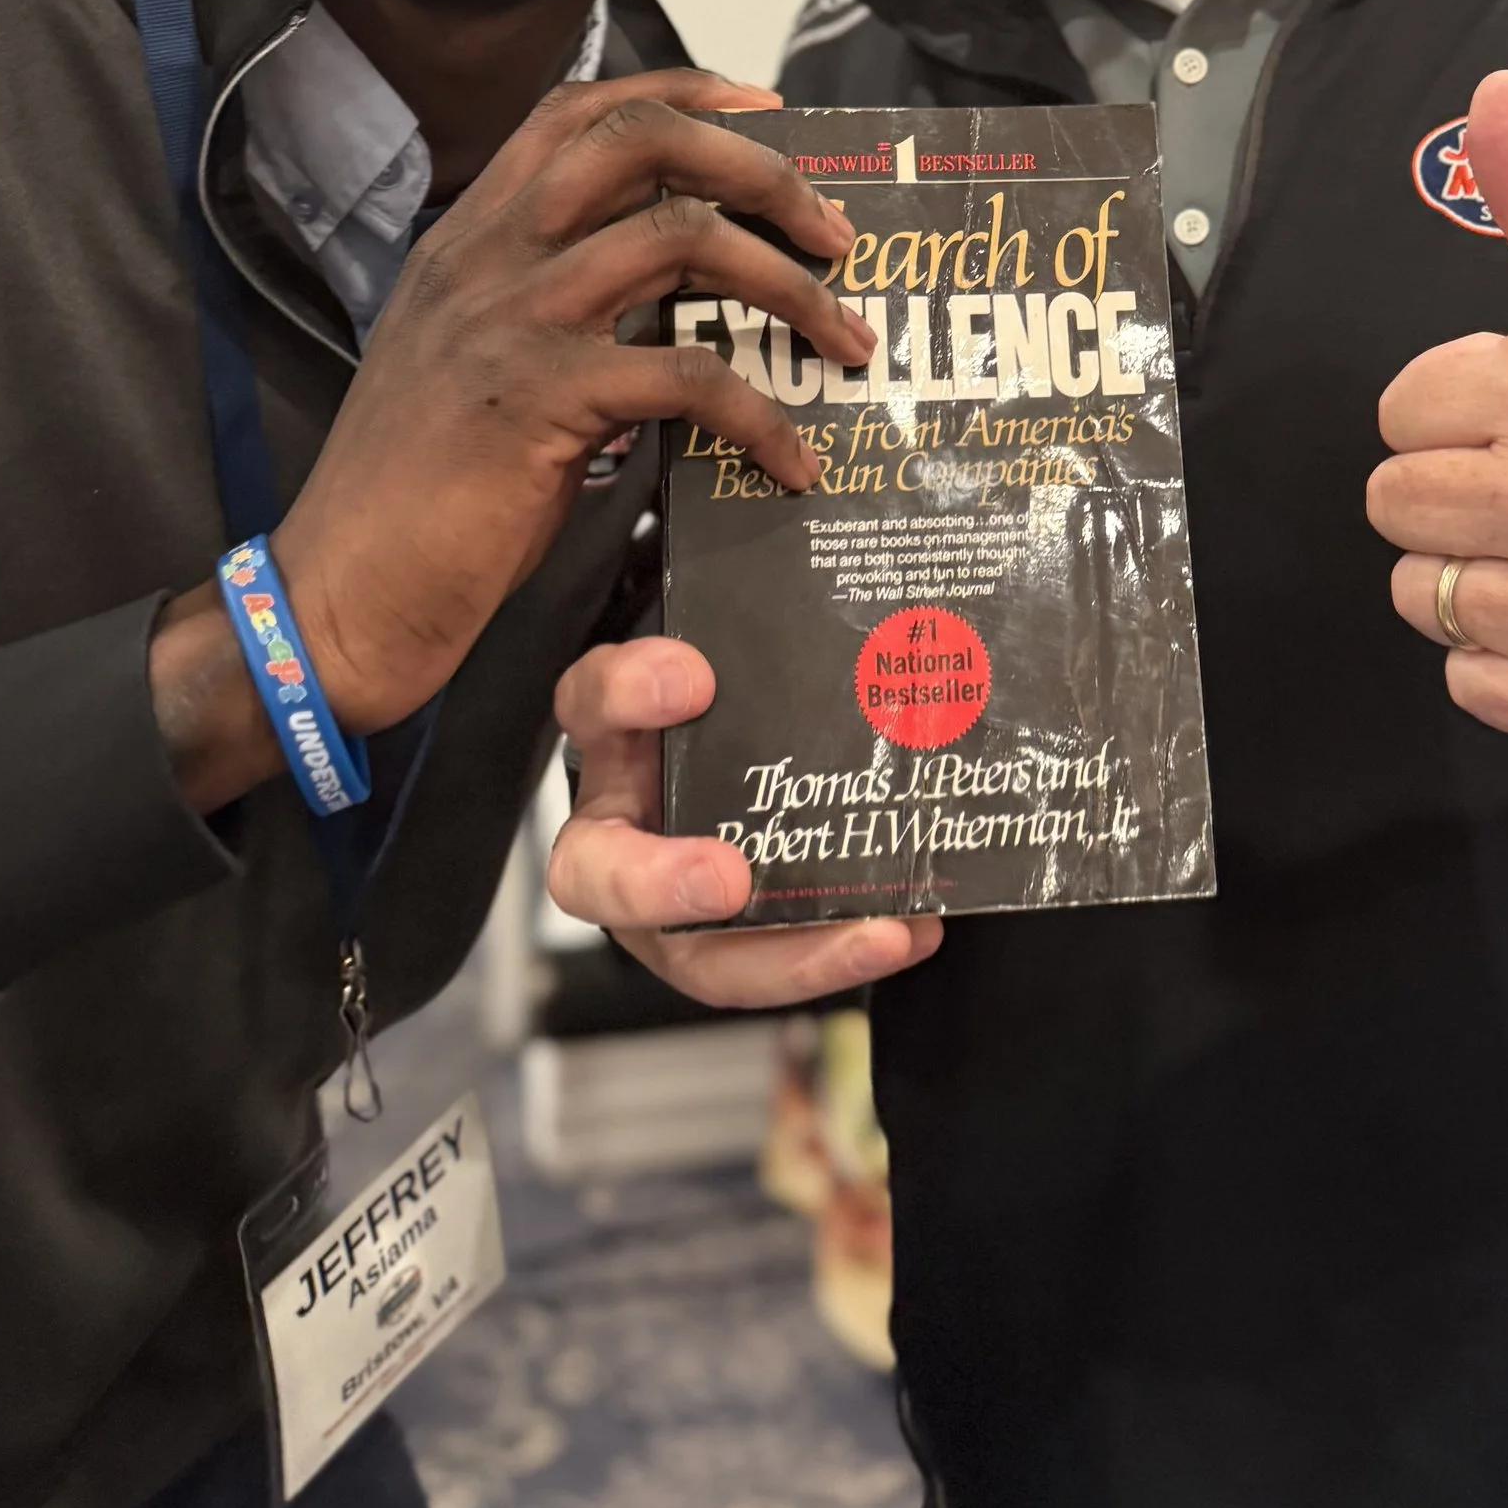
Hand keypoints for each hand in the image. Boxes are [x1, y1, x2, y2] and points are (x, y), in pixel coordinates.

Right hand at [271, 73, 874, 733]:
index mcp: (470, 237)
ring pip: (680, 239)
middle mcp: (487, 255)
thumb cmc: (418, 496)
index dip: (684, 94)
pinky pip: (687, 376)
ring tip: (846, 341)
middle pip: (641, 142)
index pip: (578, 113)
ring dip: (788, 286)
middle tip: (834, 229)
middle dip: (759, 167)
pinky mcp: (539, 400)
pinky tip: (792, 462)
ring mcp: (510, 320)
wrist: (338, 596)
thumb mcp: (479, 364)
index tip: (769, 108)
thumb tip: (683, 299)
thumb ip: (557, 309)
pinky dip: (760, 416)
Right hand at [548, 639, 943, 1001]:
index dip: (629, 692)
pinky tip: (916, 928)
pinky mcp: (724, 945)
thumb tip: (835, 540)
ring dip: (788, 953)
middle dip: (659, 883)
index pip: (591, 701)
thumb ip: (758, 616)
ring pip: (694, 955)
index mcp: (615, 734)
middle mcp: (626, 827)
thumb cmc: (731, 691)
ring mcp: (670, 899)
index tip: (693, 677)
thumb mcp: (731, 646)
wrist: (733, 732)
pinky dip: (840, 954)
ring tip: (878, 931)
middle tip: (729, 879)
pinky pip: (773, 968)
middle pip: (593, 873)